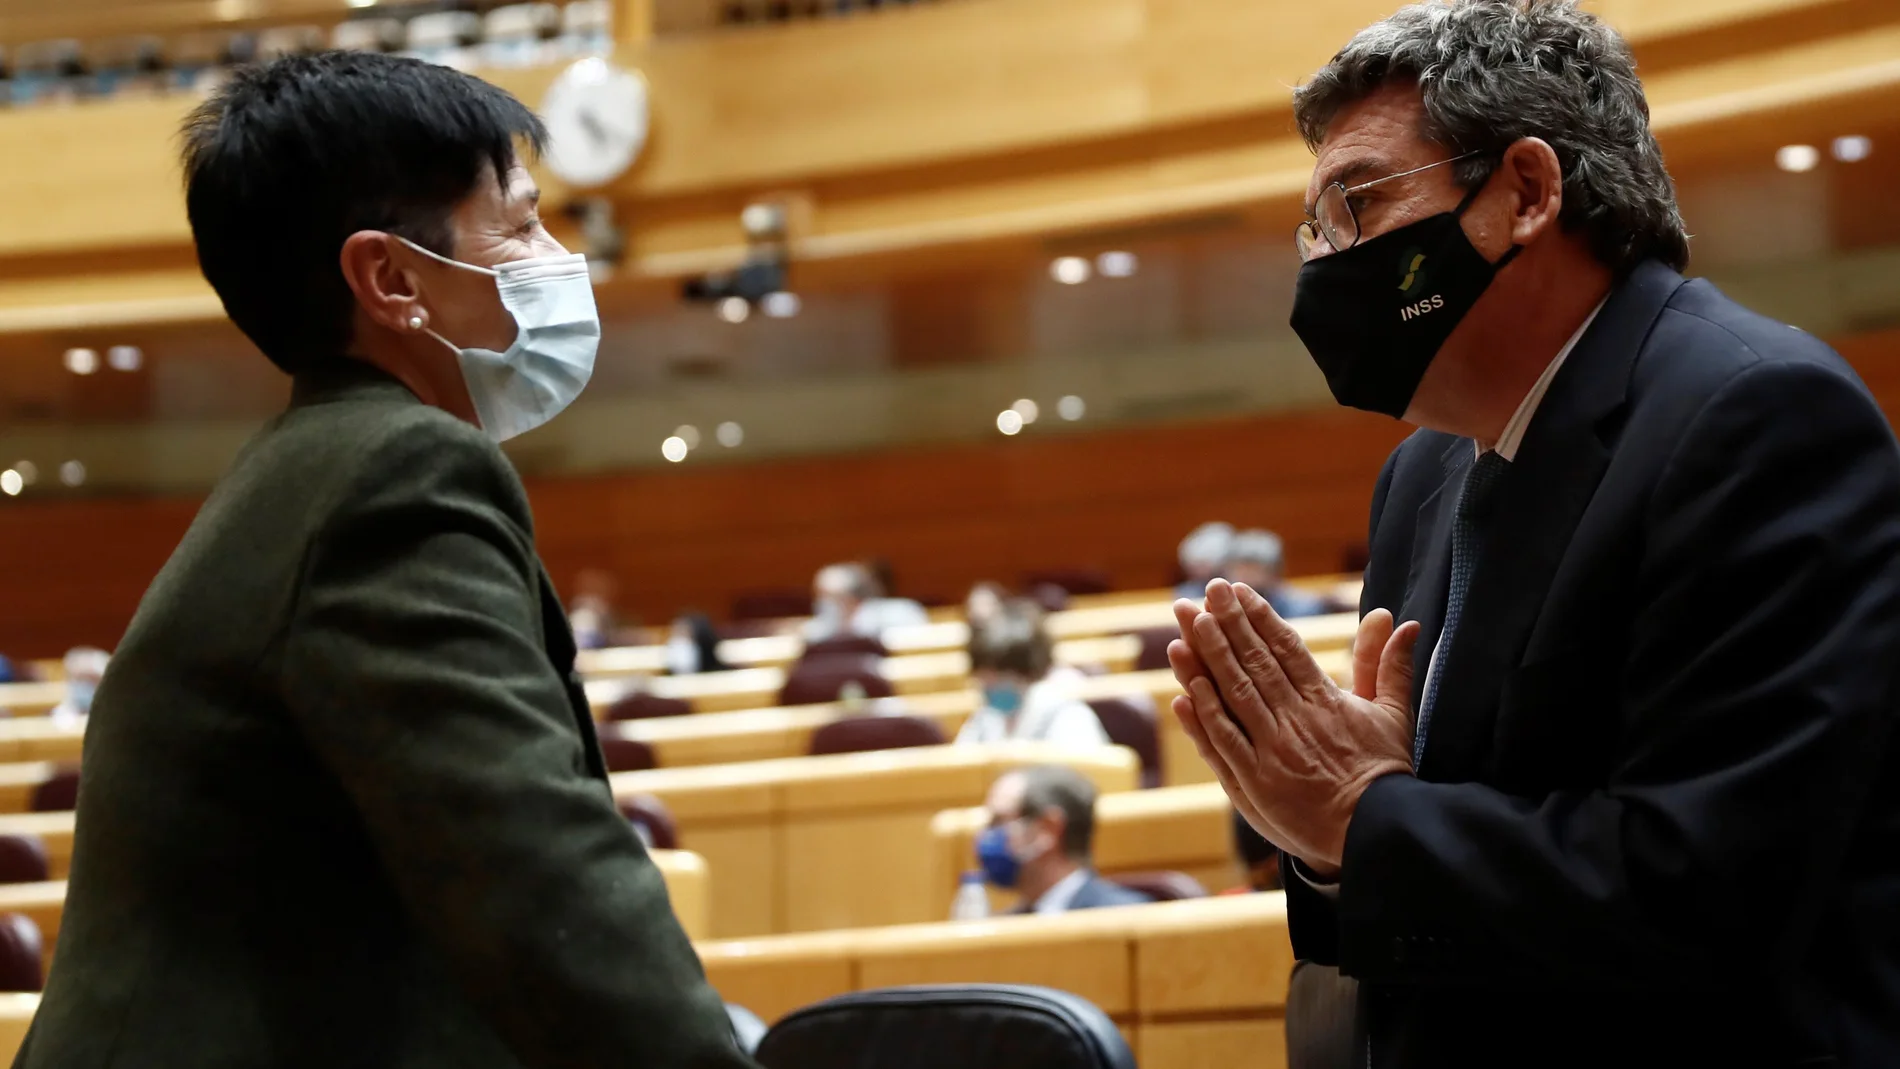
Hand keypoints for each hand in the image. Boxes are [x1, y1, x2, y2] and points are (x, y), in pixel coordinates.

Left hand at [1166, 580, 1419, 874]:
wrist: (1375, 833)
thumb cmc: (1382, 772)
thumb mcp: (1393, 714)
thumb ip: (1389, 666)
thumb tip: (1404, 622)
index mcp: (1325, 701)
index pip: (1286, 648)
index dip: (1259, 616)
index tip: (1238, 590)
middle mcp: (1295, 721)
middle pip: (1254, 663)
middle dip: (1227, 623)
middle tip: (1205, 590)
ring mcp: (1272, 752)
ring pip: (1234, 696)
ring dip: (1208, 658)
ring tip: (1187, 624)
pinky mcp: (1255, 784)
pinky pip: (1223, 743)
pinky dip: (1203, 717)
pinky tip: (1185, 690)